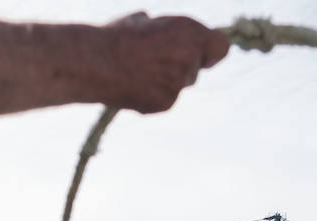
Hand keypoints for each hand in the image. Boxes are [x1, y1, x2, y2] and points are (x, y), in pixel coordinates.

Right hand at [96, 13, 229, 113]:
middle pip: (195, 70)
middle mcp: (190, 56)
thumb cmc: (113, 38)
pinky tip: (130, 88)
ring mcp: (179, 81)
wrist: (95, 62)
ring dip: (163, 83)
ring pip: (178, 86)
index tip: (198, 55)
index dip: (208, 52)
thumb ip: (160, 30)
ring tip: (135, 74)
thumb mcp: (141, 22)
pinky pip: (163, 101)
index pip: (220, 47)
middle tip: (151, 64)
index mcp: (189, 30)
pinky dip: (150, 98)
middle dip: (178, 69)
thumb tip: (153, 26)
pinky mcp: (166, 102)